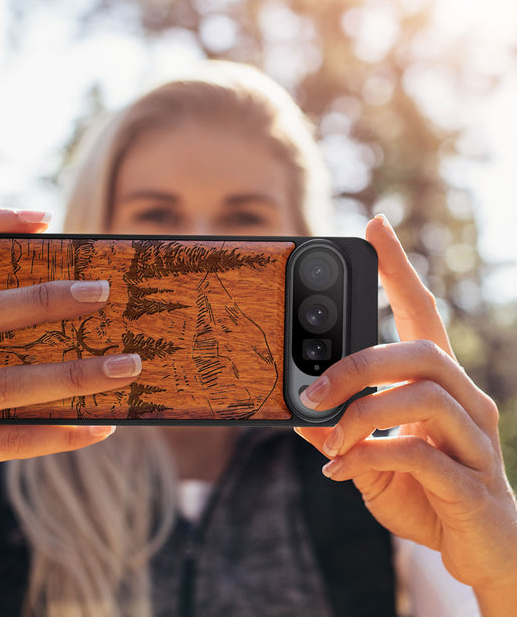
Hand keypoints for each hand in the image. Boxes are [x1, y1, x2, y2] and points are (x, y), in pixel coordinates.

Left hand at [295, 215, 516, 608]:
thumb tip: (298, 412)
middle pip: (421, 351)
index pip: (422, 313)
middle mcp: (466, 401)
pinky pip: (421, 454)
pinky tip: (341, 471)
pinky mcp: (473, 483)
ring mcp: (476, 441)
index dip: (399, 269)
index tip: (374, 226)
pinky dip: (370, 456)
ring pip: (423, 396)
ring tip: (329, 437)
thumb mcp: (371, 457)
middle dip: (359, 364)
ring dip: (362, 413)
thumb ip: (340, 432)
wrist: (480, 552)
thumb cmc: (426, 493)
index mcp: (439, 385)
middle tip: (312, 389)